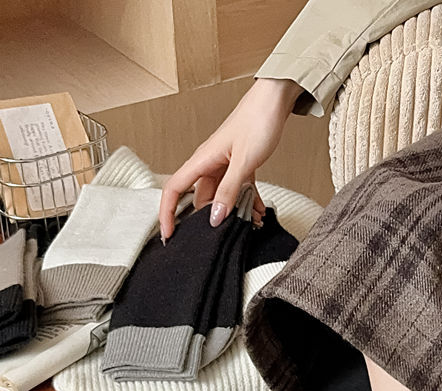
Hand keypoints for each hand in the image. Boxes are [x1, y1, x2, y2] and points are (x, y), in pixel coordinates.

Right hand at [158, 78, 304, 239]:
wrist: (274, 101)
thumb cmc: (257, 122)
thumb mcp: (244, 162)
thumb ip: (229, 191)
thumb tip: (214, 218)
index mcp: (201, 160)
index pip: (173, 189)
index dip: (167, 214)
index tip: (169, 236)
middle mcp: (209, 164)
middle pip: (199, 200)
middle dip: (209, 221)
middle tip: (223, 237)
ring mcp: (224, 166)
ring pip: (221, 198)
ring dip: (234, 213)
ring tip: (252, 223)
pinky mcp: (239, 166)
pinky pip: (237, 191)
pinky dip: (247, 203)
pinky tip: (259, 212)